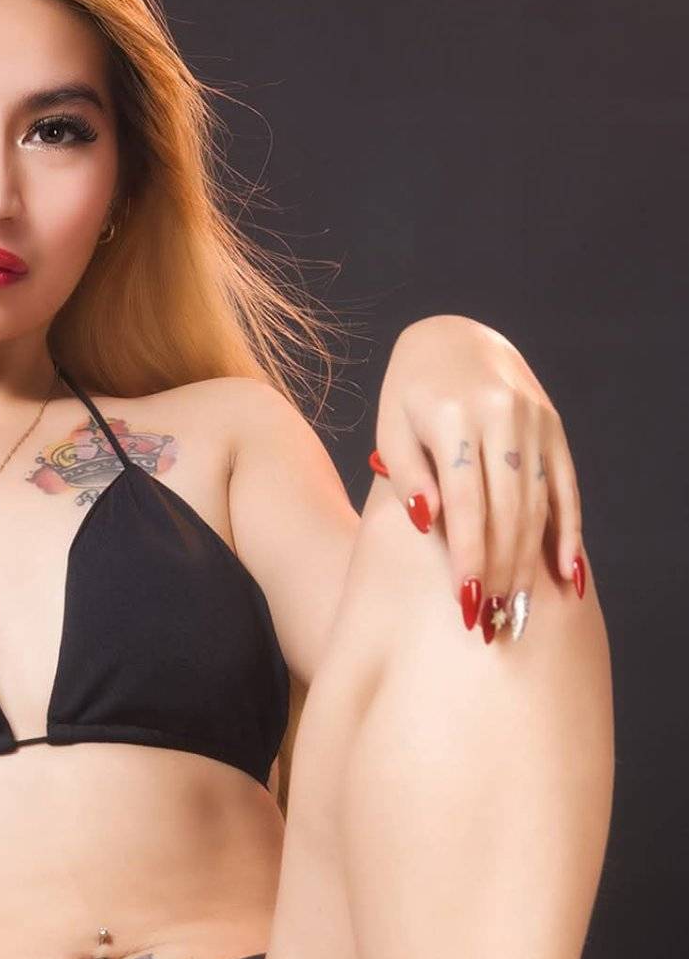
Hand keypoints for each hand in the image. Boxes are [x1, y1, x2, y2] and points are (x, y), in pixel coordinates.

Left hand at [372, 315, 586, 640]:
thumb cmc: (410, 396)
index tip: (467, 600)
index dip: (469, 555)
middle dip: (501, 569)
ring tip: (516, 608)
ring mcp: (533, 420)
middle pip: (507, 508)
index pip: (466, 500)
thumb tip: (432, 523)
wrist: (452, 339)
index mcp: (452, 415)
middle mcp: (500, 414)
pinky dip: (568, 532)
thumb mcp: (391, 430)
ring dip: (529, 561)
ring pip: (537, 503)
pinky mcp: (554, 426)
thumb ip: (408, 477)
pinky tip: (566, 574)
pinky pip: (566, 487)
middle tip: (492, 619)